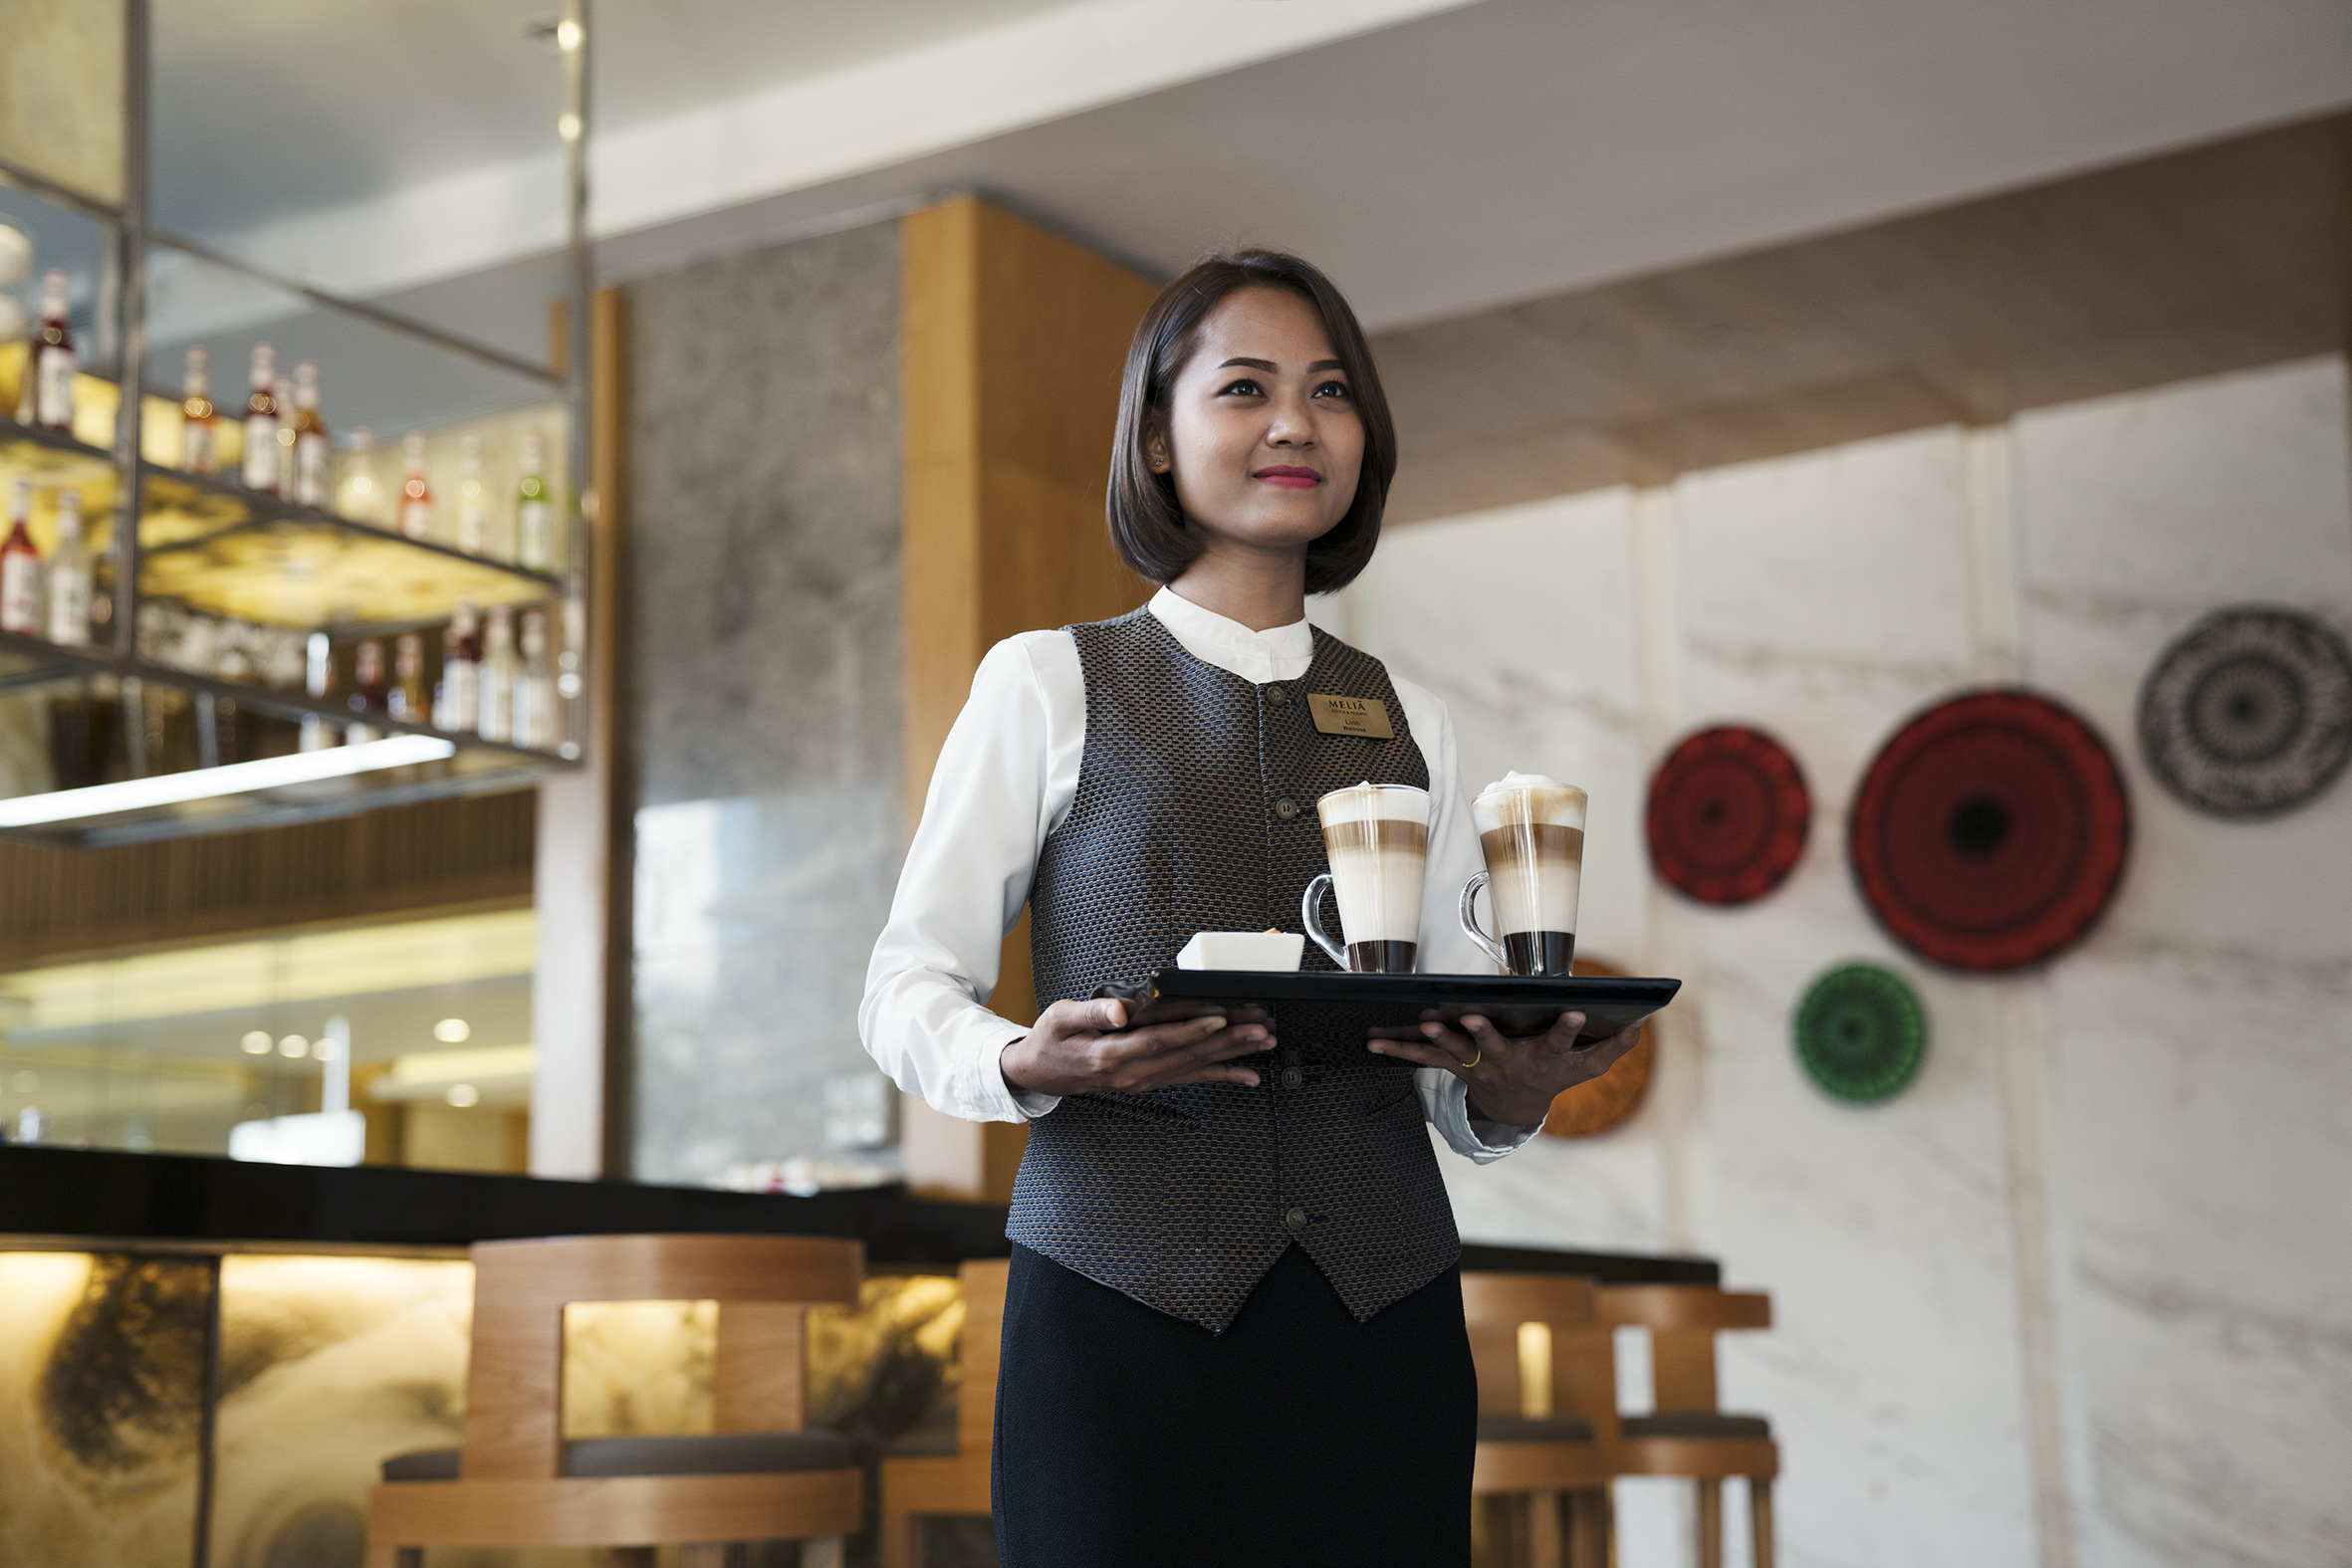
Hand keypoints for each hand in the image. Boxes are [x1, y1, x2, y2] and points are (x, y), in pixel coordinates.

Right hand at [1001, 997, 1271, 1097]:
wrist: (1039, 1073)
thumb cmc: (1050, 1040)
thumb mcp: (1060, 1018)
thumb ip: (1091, 1013)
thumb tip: (1120, 1011)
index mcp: (1111, 1055)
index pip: (1158, 1041)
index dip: (1189, 1031)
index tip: (1218, 1019)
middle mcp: (1132, 1073)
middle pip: (1187, 1056)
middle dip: (1227, 1041)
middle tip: (1259, 1028)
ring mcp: (1143, 1081)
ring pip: (1194, 1068)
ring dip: (1231, 1056)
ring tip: (1263, 1043)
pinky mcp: (1149, 1082)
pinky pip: (1189, 1080)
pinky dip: (1220, 1076)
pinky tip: (1246, 1075)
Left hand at [1367, 1011, 1642, 1126]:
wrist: (1516, 1108)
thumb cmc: (1555, 1076)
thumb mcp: (1590, 1066)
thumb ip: (1617, 1046)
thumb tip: (1645, 1023)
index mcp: (1543, 1059)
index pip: (1560, 1042)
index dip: (1569, 1029)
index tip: (1574, 1011)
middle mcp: (1508, 1063)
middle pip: (1496, 1047)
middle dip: (1484, 1034)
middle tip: (1472, 1018)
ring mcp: (1478, 1066)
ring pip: (1456, 1052)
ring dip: (1438, 1039)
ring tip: (1423, 1024)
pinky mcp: (1454, 1066)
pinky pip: (1423, 1059)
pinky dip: (1398, 1050)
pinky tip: (1372, 1041)